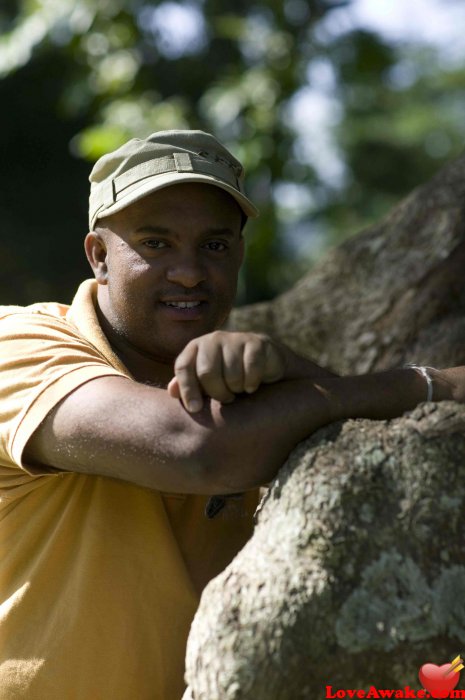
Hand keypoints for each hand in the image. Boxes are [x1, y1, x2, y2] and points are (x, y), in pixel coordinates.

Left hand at [167, 331, 285, 411]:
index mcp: (195, 348)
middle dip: (217, 392)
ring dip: (237, 389)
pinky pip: (251, 369)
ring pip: (231, 373)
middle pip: (207, 372)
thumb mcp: (205, 381)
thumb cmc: (228, 375)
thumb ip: (187, 385)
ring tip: (239, 389)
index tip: (195, 409)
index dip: (187, 389)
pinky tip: (252, 385)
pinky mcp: (255, 342)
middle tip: (226, 398)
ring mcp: (234, 338)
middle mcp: (212, 339)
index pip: (183, 366)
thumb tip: (172, 392)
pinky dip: (252, 383)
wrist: (264, 362)